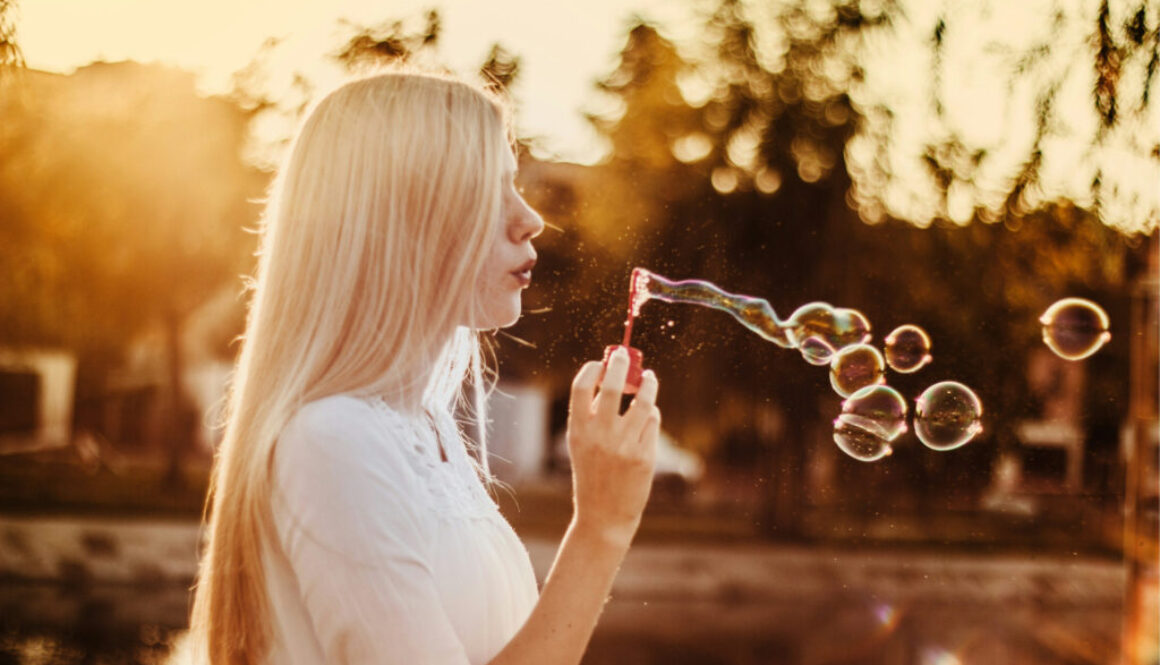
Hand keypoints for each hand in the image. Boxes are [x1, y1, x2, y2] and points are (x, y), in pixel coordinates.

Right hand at [566, 347, 660, 549]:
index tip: (600, 361)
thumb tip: (609, 379)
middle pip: (612, 386)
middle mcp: (599, 436)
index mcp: (578, 431)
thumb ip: (591, 416)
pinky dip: (651, 413)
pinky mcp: (644, 456)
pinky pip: (652, 422)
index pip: (580, 387)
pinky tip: (648, 413)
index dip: (591, 369)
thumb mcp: (581, 446)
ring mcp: (623, 445)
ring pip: (642, 401)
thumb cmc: (592, 475)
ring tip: (649, 377)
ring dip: (647, 384)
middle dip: (620, 364)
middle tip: (625, 355)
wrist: (603, 517)